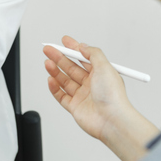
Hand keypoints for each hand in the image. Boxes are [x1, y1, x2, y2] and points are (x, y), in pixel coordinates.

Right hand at [44, 37, 157, 160]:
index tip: (64, 41)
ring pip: (65, 80)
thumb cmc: (113, 96)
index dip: (73, 48)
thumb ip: (93, 53)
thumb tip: (83, 46)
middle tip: (49, 50)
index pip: (84, 57)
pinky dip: (54, 87)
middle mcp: (92, 84)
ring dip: (55, 70)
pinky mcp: (75, 107)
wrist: (111, 120)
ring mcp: (83, 95)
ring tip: (47, 62)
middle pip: (72, 67)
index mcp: (101, 73)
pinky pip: (61, 95)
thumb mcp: (105, 66)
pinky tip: (50, 79)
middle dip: (59, 57)